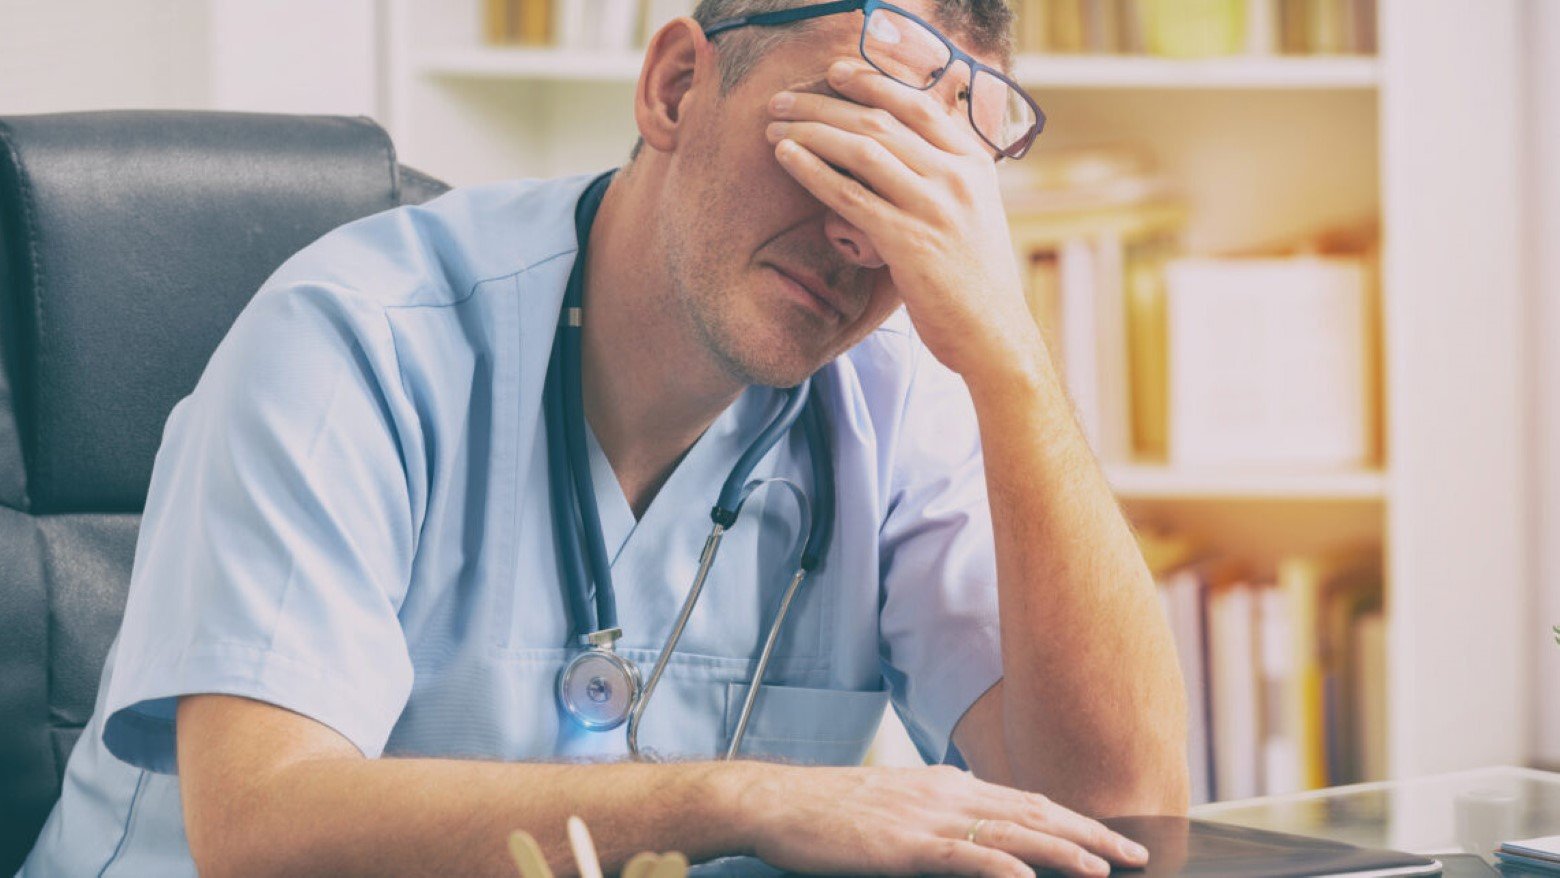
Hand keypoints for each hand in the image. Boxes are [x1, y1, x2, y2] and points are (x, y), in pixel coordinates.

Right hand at [730, 763, 1149, 877]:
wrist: (778, 803)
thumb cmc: (831, 810)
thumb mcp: (896, 799)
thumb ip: (940, 802)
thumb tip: (978, 803)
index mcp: (947, 784)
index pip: (1027, 800)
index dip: (1076, 819)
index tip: (1113, 838)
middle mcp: (947, 794)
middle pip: (1035, 813)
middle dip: (1090, 834)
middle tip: (1136, 854)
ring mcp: (927, 818)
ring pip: (1012, 832)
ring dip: (1064, 851)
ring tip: (1105, 868)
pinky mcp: (904, 846)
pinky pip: (964, 856)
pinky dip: (1003, 867)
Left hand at [766, 60, 1045, 386]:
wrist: (994, 335)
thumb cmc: (975, 278)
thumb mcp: (973, 211)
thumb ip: (943, 175)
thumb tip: (898, 147)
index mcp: (974, 163)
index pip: (918, 104)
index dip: (872, 82)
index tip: (834, 73)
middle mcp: (957, 177)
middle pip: (880, 121)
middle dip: (824, 105)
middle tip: (784, 99)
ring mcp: (934, 208)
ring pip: (862, 150)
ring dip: (810, 131)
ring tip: (774, 124)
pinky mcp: (909, 242)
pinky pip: (850, 195)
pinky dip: (813, 170)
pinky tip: (786, 157)